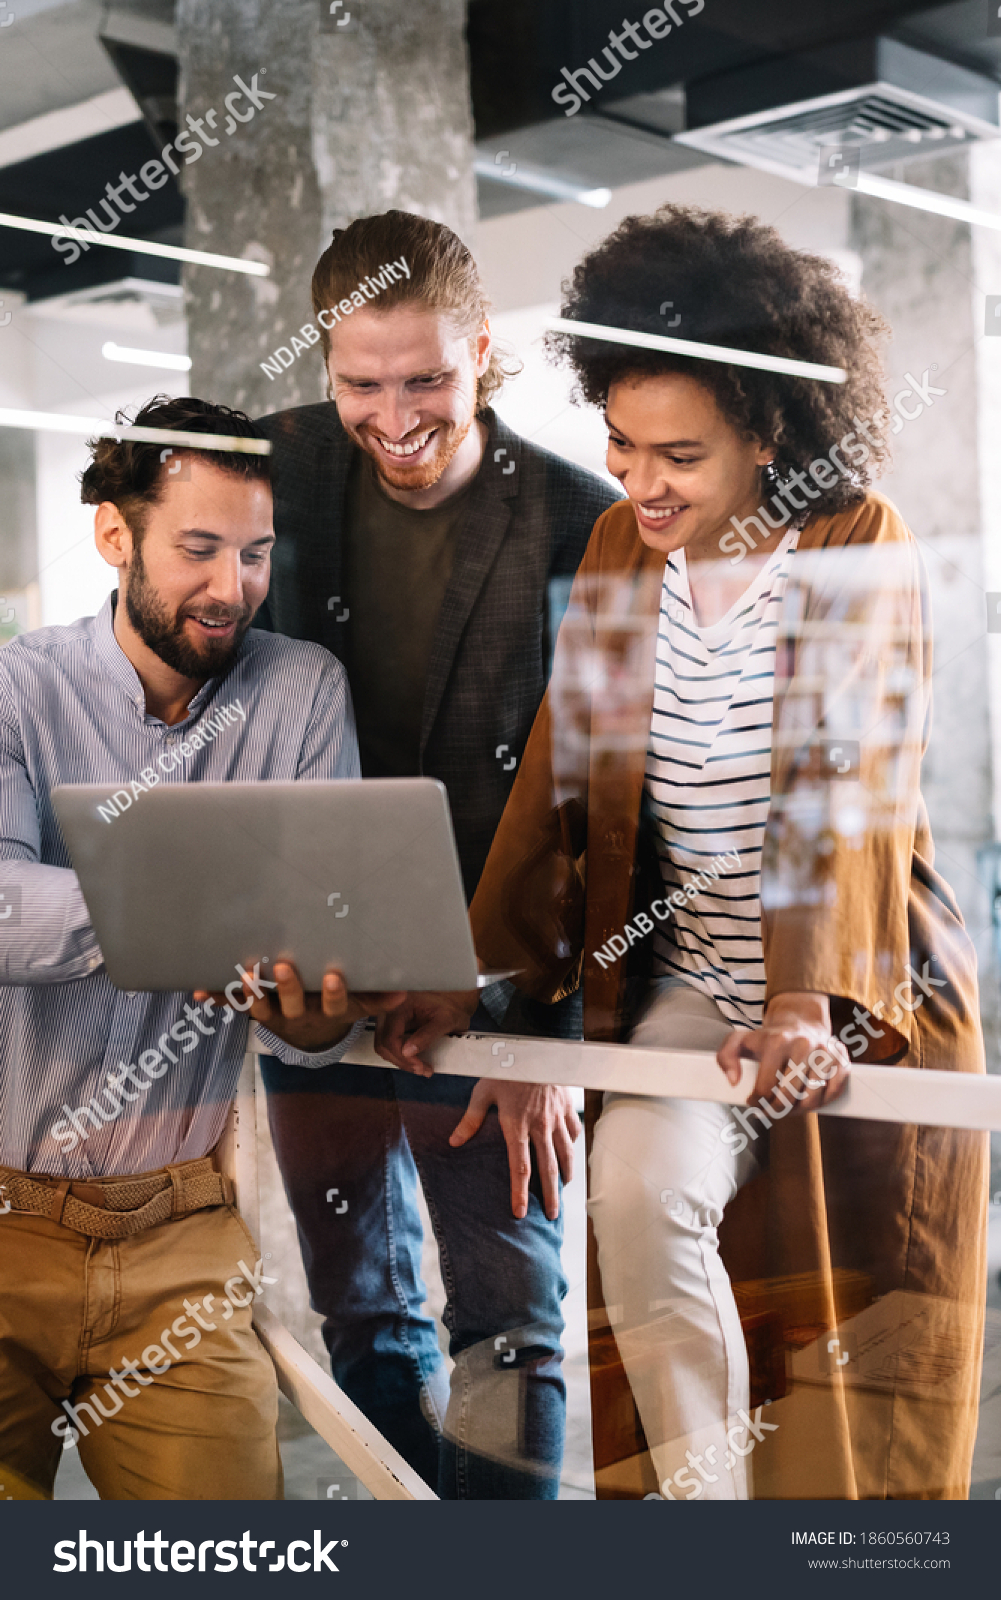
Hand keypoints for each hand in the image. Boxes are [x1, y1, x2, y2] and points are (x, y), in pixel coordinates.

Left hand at [195, 962, 405, 1054]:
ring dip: (249, 994)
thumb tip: (403, 993)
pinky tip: (199, 992)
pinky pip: (232, 1006)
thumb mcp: (357, 1008)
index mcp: (325, 1012)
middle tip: (282, 966)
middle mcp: (296, 1015)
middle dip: (287, 987)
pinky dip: (216, 998)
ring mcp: (272, 1014)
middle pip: (290, 1006)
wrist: (309, 1036)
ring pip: (258, 1008)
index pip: (332, 1005)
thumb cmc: (334, 1009)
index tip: (334, 977)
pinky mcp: (253, 1010)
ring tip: (244, 975)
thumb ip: (376, 999)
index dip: (332, 994)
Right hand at [375, 988, 478, 1076]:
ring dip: (400, 1061)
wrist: (452, 1001)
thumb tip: (406, 1052)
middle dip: (401, 1061)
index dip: (402, 1057)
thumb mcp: (445, 1021)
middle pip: (383, 1043)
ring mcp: (388, 1018)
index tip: (420, 1067)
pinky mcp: (391, 1026)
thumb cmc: (450, 1008)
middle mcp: (389, 1010)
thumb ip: (427, 1035)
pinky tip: (416, 1061)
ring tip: (422, 1068)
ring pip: (383, 1046)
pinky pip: (388, 1044)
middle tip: (423, 1070)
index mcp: (401, 1004)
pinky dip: (400, 1056)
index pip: (390, 1037)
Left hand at [449, 1078, 580, 1220]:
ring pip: (566, 1154)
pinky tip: (570, 1155)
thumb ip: (471, 1118)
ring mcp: (557, 1117)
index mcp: (517, 1125)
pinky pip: (574, 1132)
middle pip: (548, 1168)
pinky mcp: (567, 1106)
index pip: (520, 1167)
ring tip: (563, 1190)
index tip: (520, 1213)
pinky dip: (573, 1147)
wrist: (534, 1044)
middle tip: (551, 1215)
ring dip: (565, 1175)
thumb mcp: (482, 1090)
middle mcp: (540, 1126)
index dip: (520, 1193)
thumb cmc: (505, 1066)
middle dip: (550, 1195)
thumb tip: (455, 1141)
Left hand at [716, 991, 849, 1116]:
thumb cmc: (769, 1038)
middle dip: (777, 1110)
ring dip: (800, 1110)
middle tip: (772, 1109)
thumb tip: (733, 1081)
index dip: (758, 1101)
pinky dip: (823, 1102)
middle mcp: (803, 1046)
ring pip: (813, 1099)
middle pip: (790, 1096)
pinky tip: (809, 1098)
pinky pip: (834, 1092)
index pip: (766, 1087)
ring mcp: (824, 1053)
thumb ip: (726, 1056)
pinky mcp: (841, 1060)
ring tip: (790, 1105)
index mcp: (777, 1042)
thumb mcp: (741, 1041)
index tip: (754, 1102)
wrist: (801, 1021)